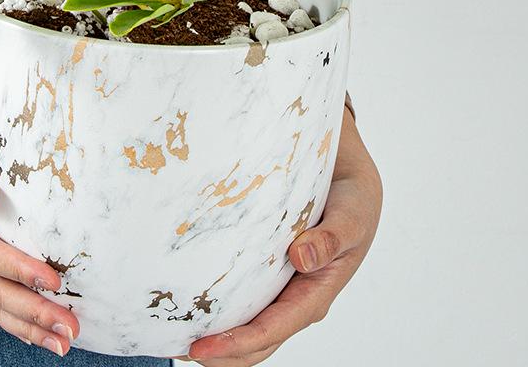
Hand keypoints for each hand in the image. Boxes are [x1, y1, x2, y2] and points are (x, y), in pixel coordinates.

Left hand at [183, 105, 381, 365]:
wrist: (350, 178)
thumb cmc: (353, 201)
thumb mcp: (350, 217)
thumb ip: (330, 238)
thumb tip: (301, 257)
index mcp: (316, 294)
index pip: (272, 330)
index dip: (237, 344)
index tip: (201, 348)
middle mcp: (296, 297)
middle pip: (256, 340)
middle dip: (221, 353)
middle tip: (177, 348)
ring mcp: (281, 285)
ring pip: (247, 321)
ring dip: (216, 333)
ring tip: (174, 334)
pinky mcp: (268, 266)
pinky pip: (242, 291)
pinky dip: (218, 302)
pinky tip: (190, 297)